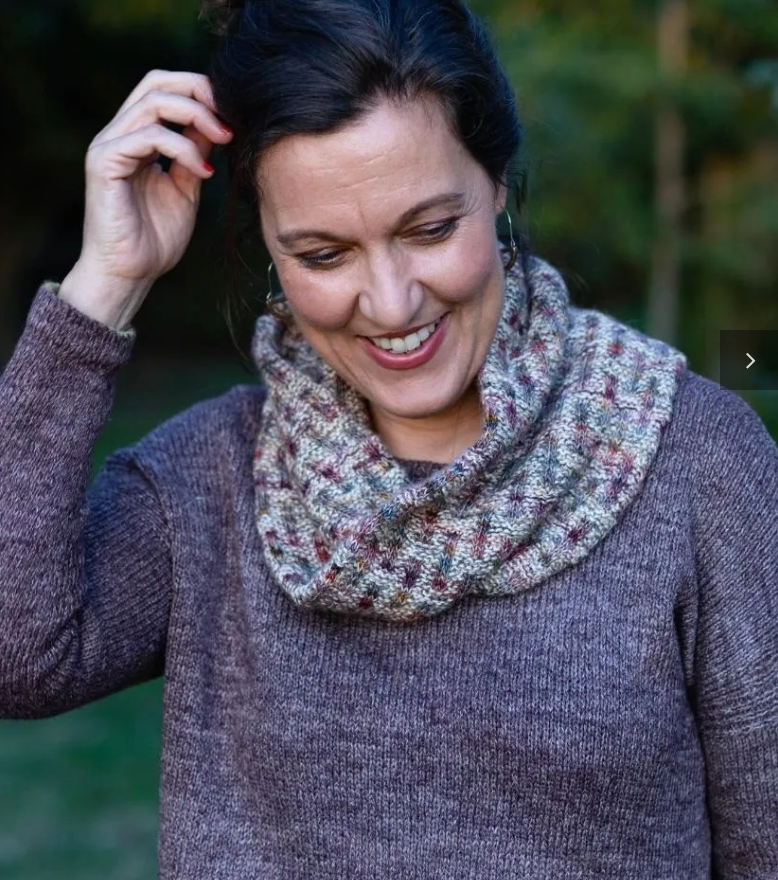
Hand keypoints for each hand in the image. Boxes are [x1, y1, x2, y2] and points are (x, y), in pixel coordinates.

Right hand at [58, 69, 232, 330]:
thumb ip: (195, 154)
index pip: (165, 90)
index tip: (233, 117)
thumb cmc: (154, 239)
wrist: (129, 274)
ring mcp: (108, 145)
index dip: (200, 92)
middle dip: (199, 91)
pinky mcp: (104, 162)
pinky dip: (182, 148)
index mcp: (136, 137)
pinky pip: (147, 136)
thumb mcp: (186, 188)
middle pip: (156, 81)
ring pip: (153, 102)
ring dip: (196, 116)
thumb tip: (217, 126)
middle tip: (229, 119)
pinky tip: (203, 173)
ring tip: (224, 140)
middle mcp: (119, 134)